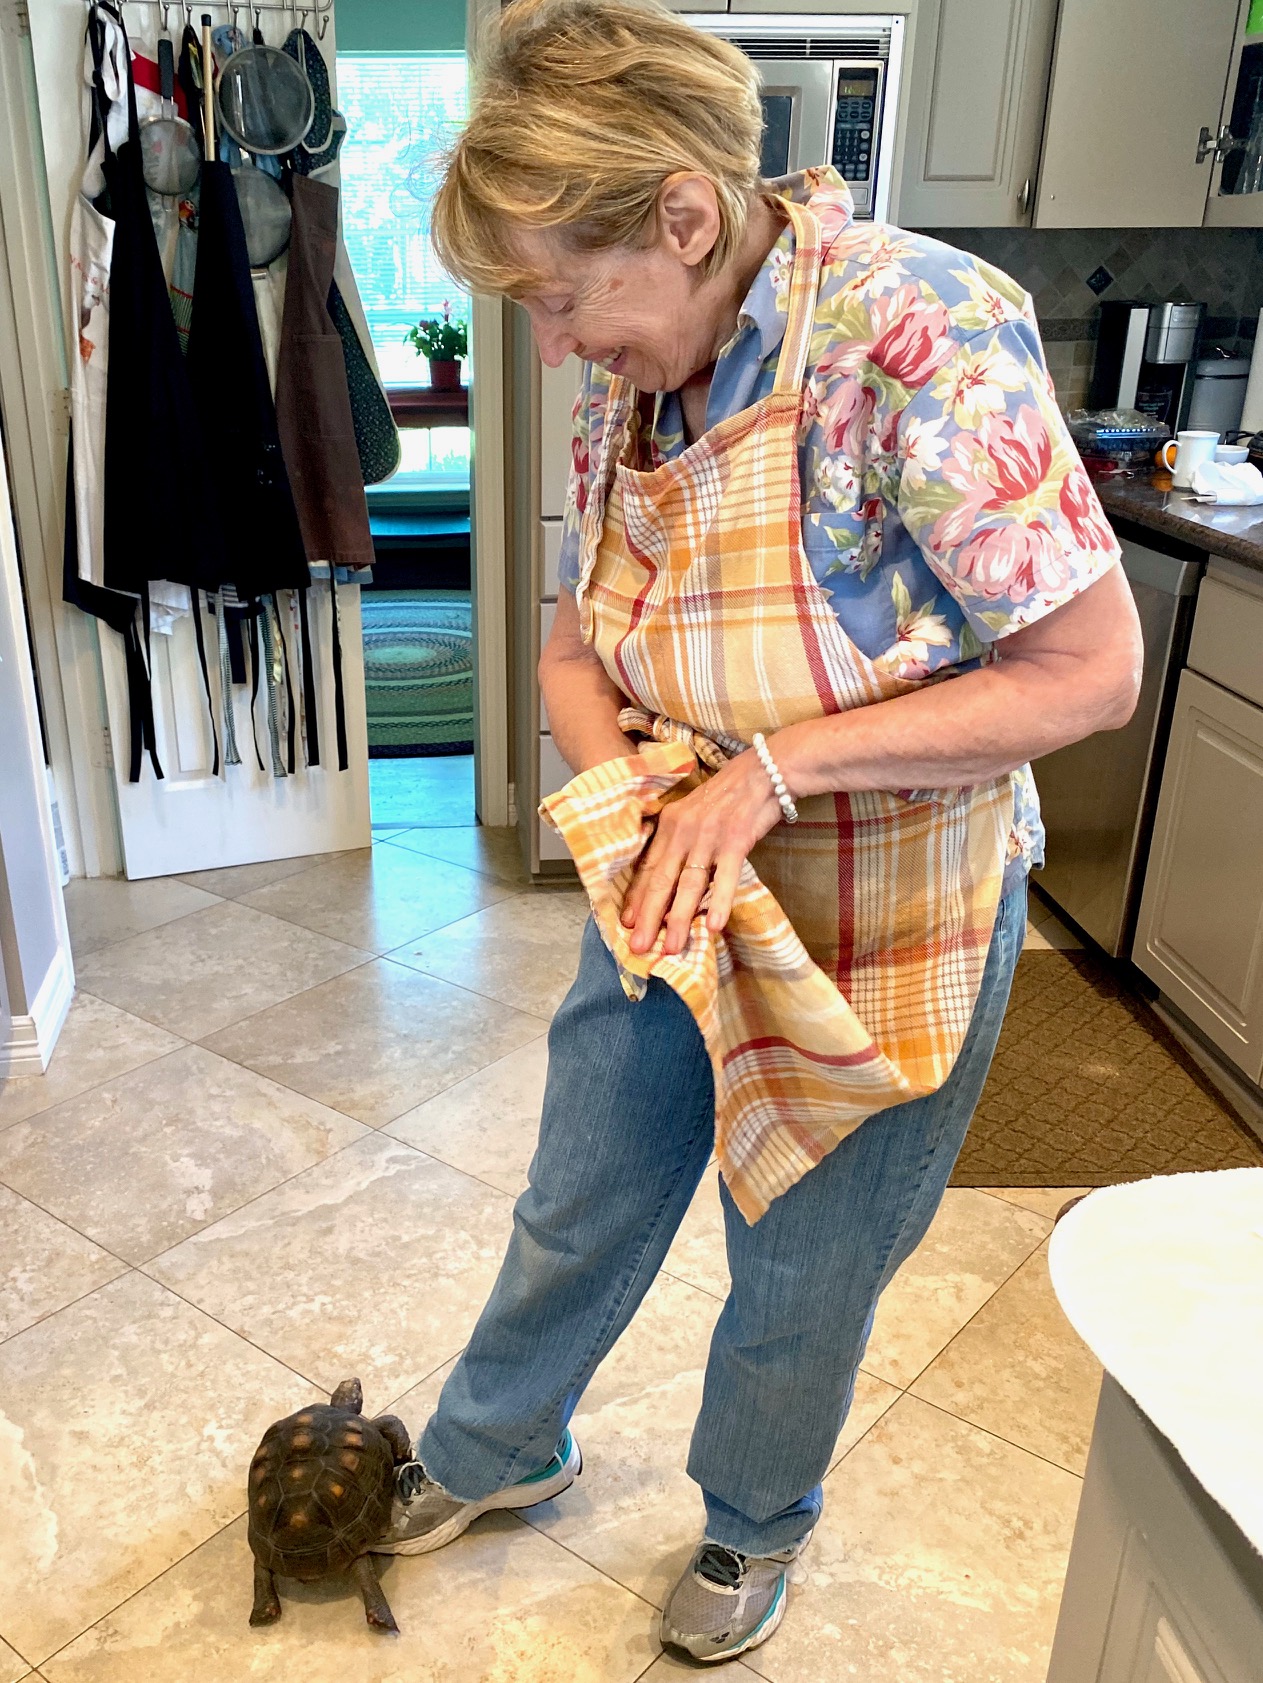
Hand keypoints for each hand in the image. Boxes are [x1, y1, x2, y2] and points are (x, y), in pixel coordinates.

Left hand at [621, 748, 783, 955]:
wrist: (765, 770)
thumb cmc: (729, 795)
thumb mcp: (694, 811)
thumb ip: (679, 839)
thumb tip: (669, 874)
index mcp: (670, 824)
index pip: (648, 868)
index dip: (636, 898)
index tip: (626, 923)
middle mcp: (684, 831)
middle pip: (662, 880)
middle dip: (649, 917)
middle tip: (638, 947)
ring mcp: (709, 836)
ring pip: (690, 884)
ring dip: (680, 918)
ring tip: (672, 946)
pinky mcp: (736, 840)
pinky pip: (726, 877)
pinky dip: (720, 902)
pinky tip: (714, 926)